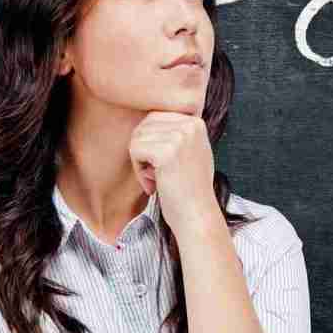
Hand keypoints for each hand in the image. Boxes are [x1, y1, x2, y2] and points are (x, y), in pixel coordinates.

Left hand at [129, 110, 217, 234]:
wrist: (197, 215)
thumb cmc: (189, 189)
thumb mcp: (190, 151)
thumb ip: (175, 132)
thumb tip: (147, 118)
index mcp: (196, 121)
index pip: (155, 117)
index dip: (151, 142)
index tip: (163, 165)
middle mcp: (190, 124)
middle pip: (144, 125)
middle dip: (143, 150)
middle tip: (156, 174)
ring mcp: (180, 136)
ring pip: (137, 136)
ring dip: (140, 161)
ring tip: (157, 179)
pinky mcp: (166, 151)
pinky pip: (135, 149)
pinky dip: (138, 170)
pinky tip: (153, 184)